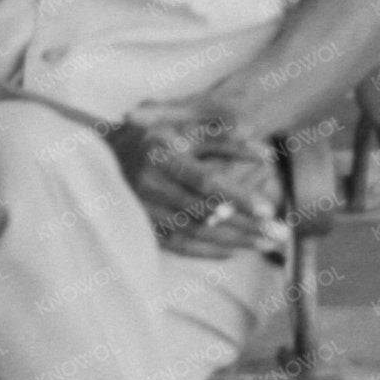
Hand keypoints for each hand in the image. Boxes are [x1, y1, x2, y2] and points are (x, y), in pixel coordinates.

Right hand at [111, 103, 286, 262]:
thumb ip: (224, 139)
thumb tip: (266, 154)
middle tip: (281, 233)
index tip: (268, 208)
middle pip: (205, 212)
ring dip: (235, 240)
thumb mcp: (184, 129)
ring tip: (267, 243)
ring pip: (196, 232)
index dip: (237, 195)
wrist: (98, 159)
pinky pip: (180, 245)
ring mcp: (143, 210)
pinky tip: (235, 250)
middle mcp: (149, 184)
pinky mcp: (143, 227)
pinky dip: (209, 250)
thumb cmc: (154, 139)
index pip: (204, 180)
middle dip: (246, 225)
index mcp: (160, 155)